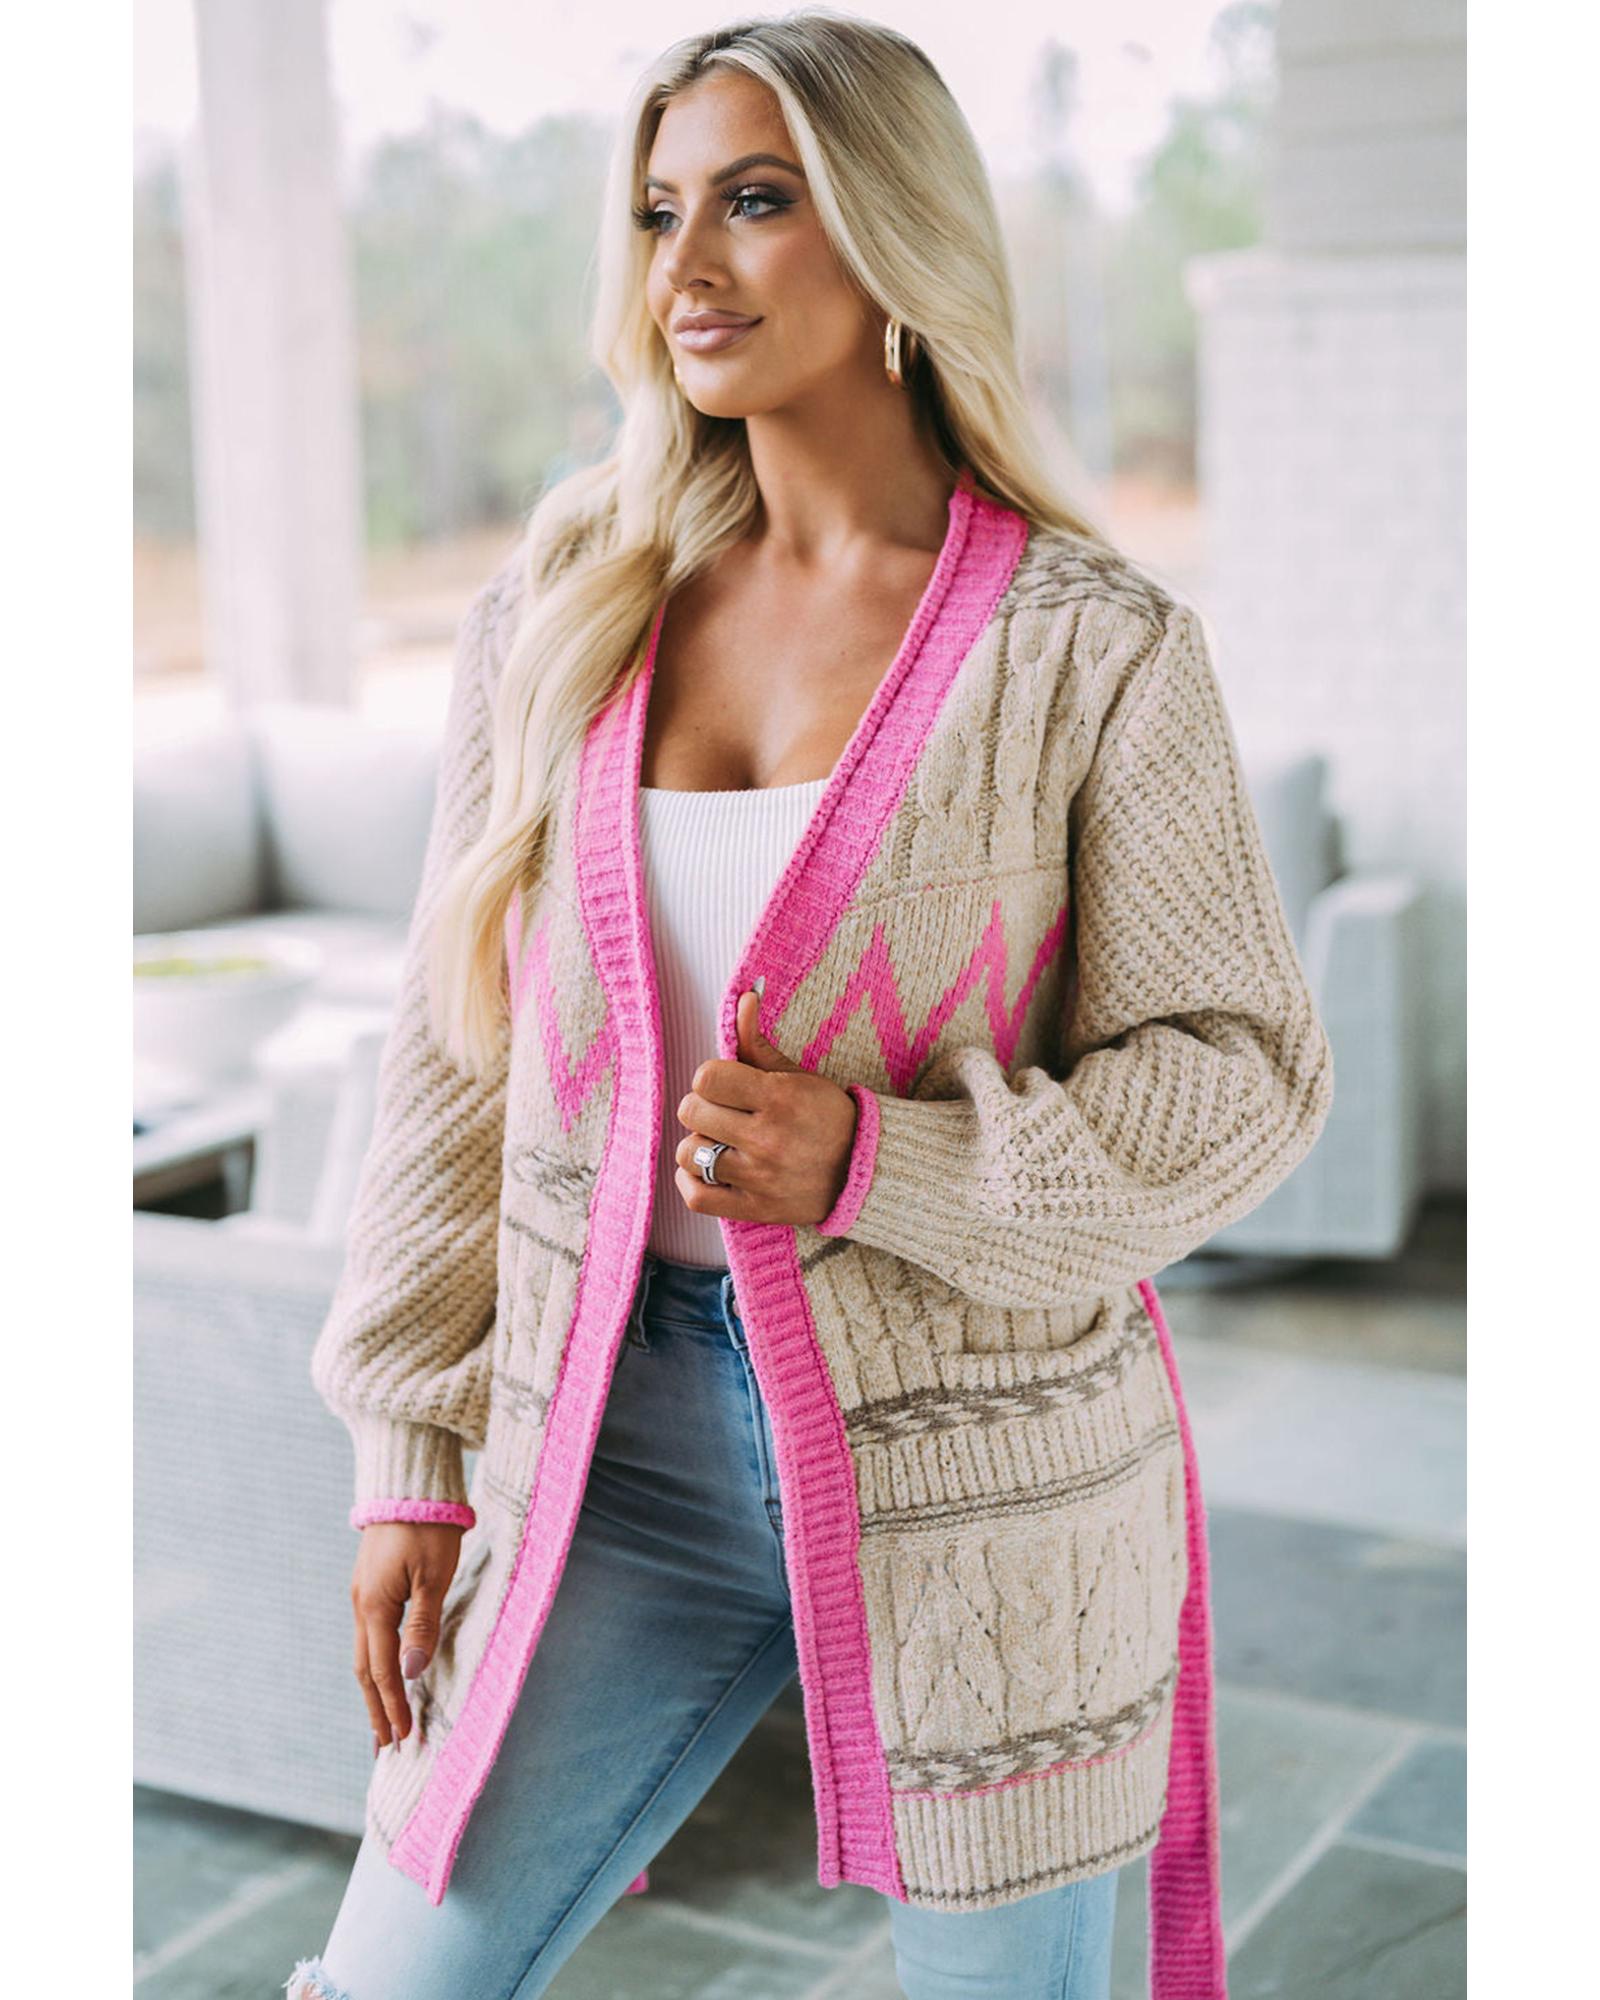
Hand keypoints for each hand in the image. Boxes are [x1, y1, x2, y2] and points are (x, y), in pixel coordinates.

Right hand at [350, 1521, 464, 1752]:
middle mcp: (361, 1605)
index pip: (384, 1671)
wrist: (408, 1484)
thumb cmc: (427, 1526)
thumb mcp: (434, 1575)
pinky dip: (376, 1663)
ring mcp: (362, 1594)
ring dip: (374, 1689)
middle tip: (386, 1748)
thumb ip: (423, 1624)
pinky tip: (386, 1671)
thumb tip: (410, 1673)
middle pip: (367, 1670)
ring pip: (365, 1653)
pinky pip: (370, 1635)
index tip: (405, 1739)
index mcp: (375, 1607)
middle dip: (377, 1709)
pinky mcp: (370, 1584)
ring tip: (383, 1720)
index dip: (394, 1707)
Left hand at [674, 989, 858, 1226]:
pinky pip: (696, 1197)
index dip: (711, 1078)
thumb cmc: (829, 1117)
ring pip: (689, 1153)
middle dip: (703, 1107)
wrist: (865, 1171)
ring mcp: (759, 1178)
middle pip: (692, 1111)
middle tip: (724, 1112)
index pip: (707, 1077)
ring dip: (698, 1144)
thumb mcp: (798, 1076)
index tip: (725, 1085)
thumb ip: (759, 1043)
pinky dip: (691, 1181)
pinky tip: (708, 1169)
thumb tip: (744, 998)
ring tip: (720, 1141)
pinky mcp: (754, 1209)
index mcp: (779, 1098)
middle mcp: (767, 1139)